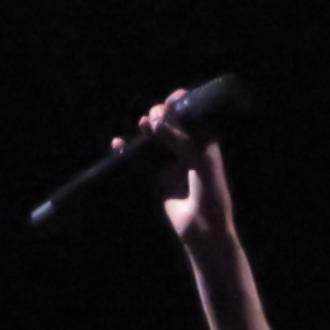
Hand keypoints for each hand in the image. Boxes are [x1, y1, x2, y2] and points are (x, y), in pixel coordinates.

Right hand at [132, 89, 233, 246]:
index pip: (189, 115)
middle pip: (168, 123)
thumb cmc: (211, 193)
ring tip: (142, 126)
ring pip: (151, 139)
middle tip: (153, 119)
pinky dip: (127, 150)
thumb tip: (155, 121)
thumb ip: (180, 140)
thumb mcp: (201, 161)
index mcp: (202, 143)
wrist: (203, 229)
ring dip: (143, 128)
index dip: (178, 104)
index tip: (170, 101)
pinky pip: (139, 160)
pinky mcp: (155, 178)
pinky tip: (118, 144)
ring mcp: (169, 163)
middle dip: (158, 115)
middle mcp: (186, 150)